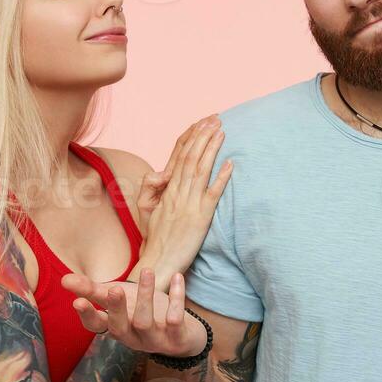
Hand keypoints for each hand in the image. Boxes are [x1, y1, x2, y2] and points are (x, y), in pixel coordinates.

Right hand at [61, 268, 206, 357]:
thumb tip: (64, 279)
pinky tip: (178, 277)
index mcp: (116, 327)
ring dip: (146, 296)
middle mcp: (132, 337)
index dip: (87, 315)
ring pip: (145, 322)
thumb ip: (93, 290)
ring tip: (147, 271)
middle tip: (113, 289)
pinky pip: (175, 318)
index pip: (96, 326)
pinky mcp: (176, 337)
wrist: (183, 336)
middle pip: (119, 327)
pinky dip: (176, 297)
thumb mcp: (120, 300)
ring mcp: (154, 340)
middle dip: (115, 308)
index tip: (77, 301)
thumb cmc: (143, 313)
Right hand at [133, 114, 232, 282]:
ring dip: (211, 149)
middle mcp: (177, 193)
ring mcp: (188, 205)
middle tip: (216, 118)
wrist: (157, 262)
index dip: (192, 138)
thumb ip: (158, 189)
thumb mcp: (150, 210)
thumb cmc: (155, 239)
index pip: (179, 156)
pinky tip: (230, 164)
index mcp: (167, 190)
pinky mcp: (200, 218)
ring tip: (221, 131)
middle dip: (203, 136)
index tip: (202, 123)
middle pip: (190, 157)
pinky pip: (211, 195)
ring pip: (200, 170)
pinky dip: (221, 178)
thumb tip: (162, 173)